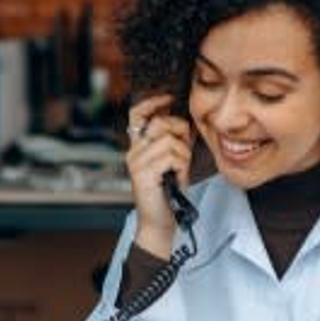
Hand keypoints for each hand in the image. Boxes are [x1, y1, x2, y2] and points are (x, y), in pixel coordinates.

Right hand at [125, 94, 193, 258]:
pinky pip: (170, 156)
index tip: (168, 98)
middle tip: (184, 154)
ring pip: (169, 140)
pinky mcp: (142, 174)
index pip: (137, 114)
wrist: (160, 223)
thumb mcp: (175, 162)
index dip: (152, 101)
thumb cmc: (168, 194)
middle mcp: (133, 151)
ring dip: (183, 156)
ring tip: (180, 171)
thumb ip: (177, 142)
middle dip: (180, 133)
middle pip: (160, 123)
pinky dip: (181, 166)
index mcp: (139, 146)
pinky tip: (177, 178)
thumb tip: (186, 122)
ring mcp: (136, 162)